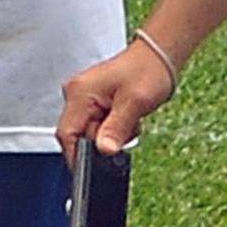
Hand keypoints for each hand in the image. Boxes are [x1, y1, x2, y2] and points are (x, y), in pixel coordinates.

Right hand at [57, 39, 171, 157]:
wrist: (159, 56)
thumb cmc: (148, 70)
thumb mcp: (135, 103)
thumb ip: (116, 129)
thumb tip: (103, 151)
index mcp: (80, 93)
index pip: (67, 134)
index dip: (79, 155)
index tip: (93, 169)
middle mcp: (77, 94)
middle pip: (79, 134)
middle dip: (102, 140)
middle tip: (126, 130)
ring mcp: (84, 98)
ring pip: (90, 132)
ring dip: (110, 135)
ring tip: (130, 120)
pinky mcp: (94, 102)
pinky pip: (97, 125)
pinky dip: (113, 129)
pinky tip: (127, 118)